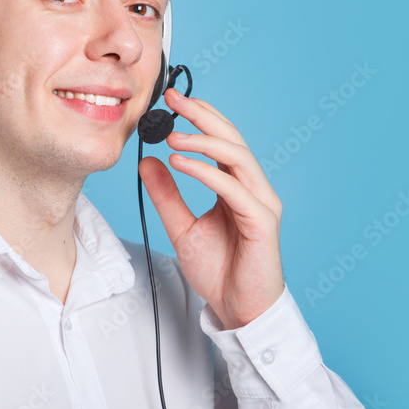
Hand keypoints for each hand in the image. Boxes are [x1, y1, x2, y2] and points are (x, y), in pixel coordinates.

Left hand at [138, 88, 284, 328]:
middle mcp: (253, 188)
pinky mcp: (262, 221)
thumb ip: (166, 195)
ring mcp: (261, 203)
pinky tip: (181, 163)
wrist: (238, 309)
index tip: (170, 101)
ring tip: (173, 134)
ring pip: (237, 157)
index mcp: (237, 185)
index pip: (221, 140)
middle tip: (173, 99)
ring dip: (204, 141)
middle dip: (203, 115)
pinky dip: (207, 172)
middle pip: (232, 139)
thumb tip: (146, 162)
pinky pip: (233, 188)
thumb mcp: (181, 227)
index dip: (199, 117)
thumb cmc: (219, 270)